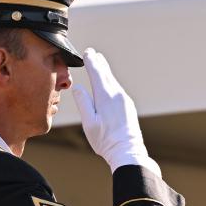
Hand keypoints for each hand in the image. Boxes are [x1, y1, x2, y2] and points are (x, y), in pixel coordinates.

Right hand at [71, 48, 159, 174]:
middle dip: (99, 62)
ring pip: (113, 81)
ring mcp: (125, 100)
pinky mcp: (128, 106)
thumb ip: (83, 102)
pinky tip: (109, 83)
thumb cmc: (105, 140)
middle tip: (93, 53)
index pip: (97, 73)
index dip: (91, 61)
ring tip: (100, 63)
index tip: (87, 53)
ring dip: (106, 71)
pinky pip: (118, 89)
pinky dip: (111, 82)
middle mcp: (117, 95)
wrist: (127, 152)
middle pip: (106, 74)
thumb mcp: (89, 123)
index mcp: (105, 96)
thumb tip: (77, 87)